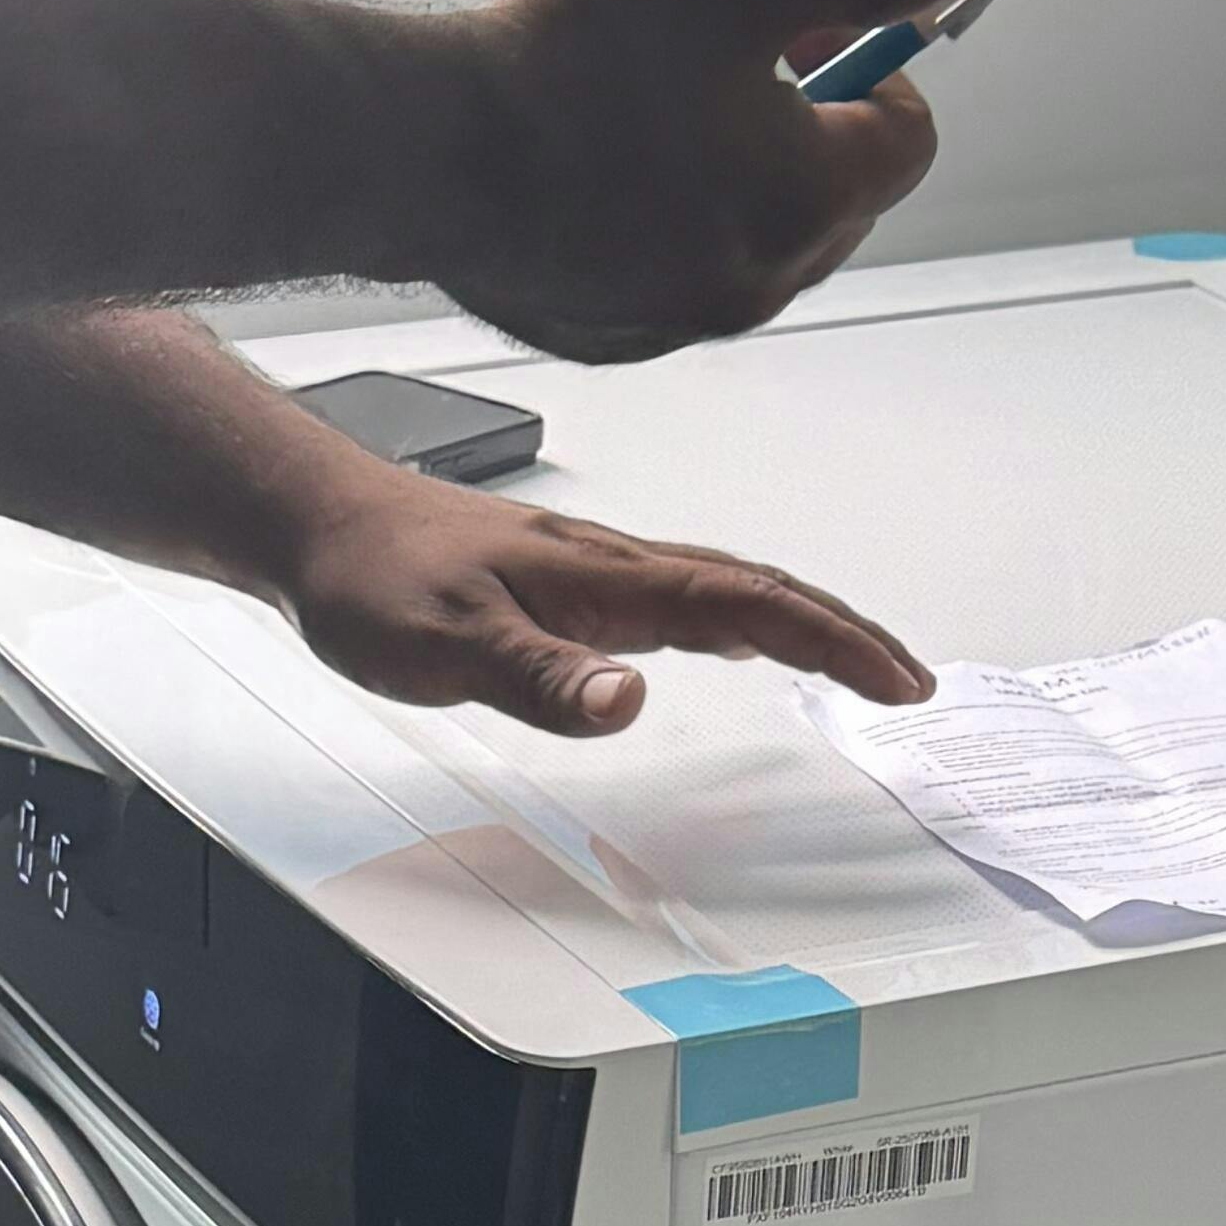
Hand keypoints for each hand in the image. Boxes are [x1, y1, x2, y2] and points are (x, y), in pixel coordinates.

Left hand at [275, 457, 932, 743]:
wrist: (316, 523)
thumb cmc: (370, 580)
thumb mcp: (442, 646)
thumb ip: (537, 677)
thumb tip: (627, 703)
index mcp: (601, 580)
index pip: (745, 603)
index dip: (829, 641)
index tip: (893, 678)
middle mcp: (613, 567)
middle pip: (759, 588)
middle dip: (844, 633)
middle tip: (908, 680)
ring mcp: (598, 573)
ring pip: (729, 589)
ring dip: (804, 623)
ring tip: (860, 663)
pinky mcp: (574, 584)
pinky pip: (687, 596)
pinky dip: (745, 618)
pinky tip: (744, 639)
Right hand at [424, 0, 1014, 365]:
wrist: (420, 147)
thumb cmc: (572, 60)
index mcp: (812, 200)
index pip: (906, 134)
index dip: (866, 62)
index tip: (801, 25)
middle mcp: (760, 282)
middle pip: (833, 196)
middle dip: (797, 123)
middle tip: (715, 57)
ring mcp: (678, 320)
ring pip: (749, 236)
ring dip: (726, 171)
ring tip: (641, 107)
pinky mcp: (606, 335)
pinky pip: (667, 275)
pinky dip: (654, 223)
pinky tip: (588, 166)